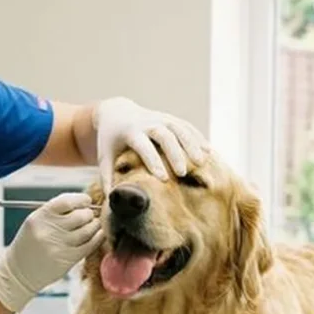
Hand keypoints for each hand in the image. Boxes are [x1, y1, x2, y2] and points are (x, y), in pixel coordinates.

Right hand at [0, 193, 104, 312]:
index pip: (67, 201)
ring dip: (95, 226)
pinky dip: (97, 238)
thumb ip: (56, 213)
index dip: (81, 200)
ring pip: (88, 230)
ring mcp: (59, 245)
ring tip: (94, 225)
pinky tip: (98, 236)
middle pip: (81, 215)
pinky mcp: (67, 259)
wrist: (19, 271)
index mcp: (40, 217)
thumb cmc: (29, 245)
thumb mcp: (36, 222)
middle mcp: (49, 230)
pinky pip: (89, 245)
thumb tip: (84, 205)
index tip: (86, 201)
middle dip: (89, 214)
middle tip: (90, 215)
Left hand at [94, 97, 208, 190]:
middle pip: (164, 135)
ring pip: (179, 128)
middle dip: (175, 153)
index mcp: (130, 132)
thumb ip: (107, 177)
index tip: (164, 179)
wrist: (116, 112)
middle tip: (183, 173)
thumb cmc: (110, 141)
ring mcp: (160, 118)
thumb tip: (111, 201)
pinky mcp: (169, 117)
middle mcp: (147, 122)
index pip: (144, 147)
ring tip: (202, 162)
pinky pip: (186, 126)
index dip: (154, 162)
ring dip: (191, 144)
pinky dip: (197, 137)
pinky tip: (208, 150)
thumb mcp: (105, 156)